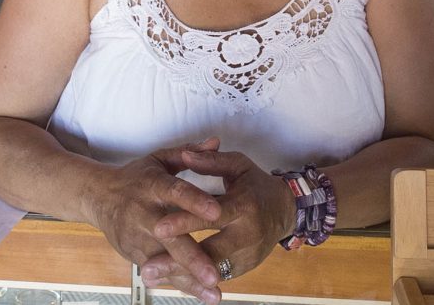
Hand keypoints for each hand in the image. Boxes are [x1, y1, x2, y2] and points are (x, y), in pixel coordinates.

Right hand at [81, 139, 224, 301]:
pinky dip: (179, 283)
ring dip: (188, 279)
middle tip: (215, 273)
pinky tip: (199, 294)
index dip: (195, 202)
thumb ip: (189, 153)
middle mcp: (143, 213)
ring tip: (214, 293)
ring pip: (164, 261)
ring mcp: (136, 237)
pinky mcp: (134, 254)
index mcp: (152, 185)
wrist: (97, 197)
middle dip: (192, 257)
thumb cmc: (136, 177)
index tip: (217, 213)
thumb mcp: (159, 160)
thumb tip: (216, 142)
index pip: (176, 192)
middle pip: (169, 237)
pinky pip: (159, 271)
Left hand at [140, 150, 295, 292]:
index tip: (159, 228)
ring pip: (211, 269)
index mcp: (244, 206)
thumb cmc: (256, 184)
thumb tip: (185, 154)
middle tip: (147, 268)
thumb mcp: (238, 165)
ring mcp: (247, 254)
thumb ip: (210, 161)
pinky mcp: (245, 267)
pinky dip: (193, 280)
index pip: (211, 216)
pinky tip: (169, 280)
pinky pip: (217, 275)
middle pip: (210, 251)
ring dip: (181, 275)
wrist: (285, 211)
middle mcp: (247, 234)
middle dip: (178, 261)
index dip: (185, 222)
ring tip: (152, 277)